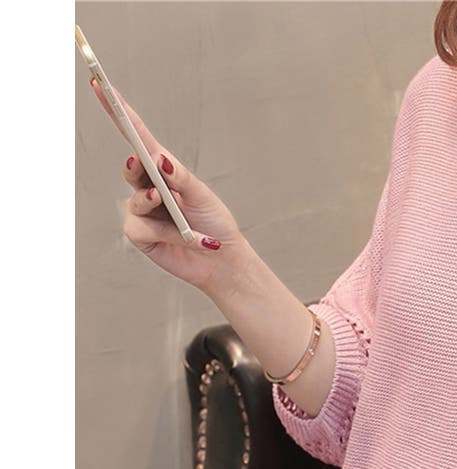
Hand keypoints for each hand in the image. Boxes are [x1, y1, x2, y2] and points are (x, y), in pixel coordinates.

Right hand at [89, 77, 246, 294]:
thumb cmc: (216, 224)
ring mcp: (142, 211)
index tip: (100, 85)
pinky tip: (188, 238)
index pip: (139, 138)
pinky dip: (169, 234)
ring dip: (162, 210)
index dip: (119, 112)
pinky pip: (142, 227)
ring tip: (184, 219)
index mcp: (165, 171)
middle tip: (140, 162)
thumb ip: (181, 177)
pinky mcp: (140, 234)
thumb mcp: (202, 196)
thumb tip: (158, 157)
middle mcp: (149, 187)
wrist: (223, 261)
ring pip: (137, 201)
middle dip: (133, 165)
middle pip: (130, 167)